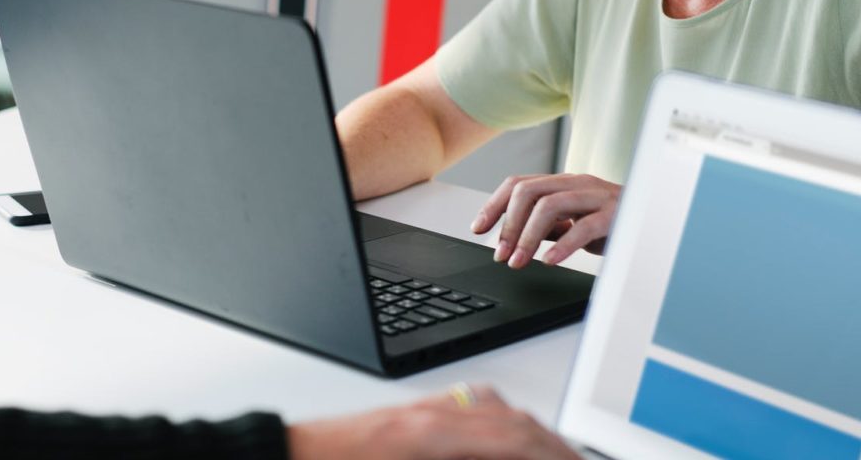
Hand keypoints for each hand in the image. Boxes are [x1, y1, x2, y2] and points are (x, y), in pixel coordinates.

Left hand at [286, 384, 577, 459]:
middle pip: (511, 419)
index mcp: (430, 435)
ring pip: (493, 407)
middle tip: (573, 459)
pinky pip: (468, 406)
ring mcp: (420, 408)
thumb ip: (464, 457)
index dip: (551, 453)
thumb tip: (506, 451)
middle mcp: (430, 413)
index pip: (513, 438)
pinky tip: (504, 438)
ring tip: (548, 452)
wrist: (287, 459)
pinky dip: (498, 421)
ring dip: (528, 431)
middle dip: (550, 443)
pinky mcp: (410, 414)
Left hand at [470, 174, 621, 268]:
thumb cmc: (615, 224)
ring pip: (550, 205)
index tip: (478, 229)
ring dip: (527, 236)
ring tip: (519, 262)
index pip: (519, 184)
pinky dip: (563, 245)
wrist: (657, 223)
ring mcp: (596, 196)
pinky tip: (550, 260)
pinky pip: (584, 227)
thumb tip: (514, 238)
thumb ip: (548, 226)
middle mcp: (577, 183)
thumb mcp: (574, 224)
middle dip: (508, 224)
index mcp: (564, 183)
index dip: (494, 205)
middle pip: (528, 191)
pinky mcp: (614, 215)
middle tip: (501, 254)